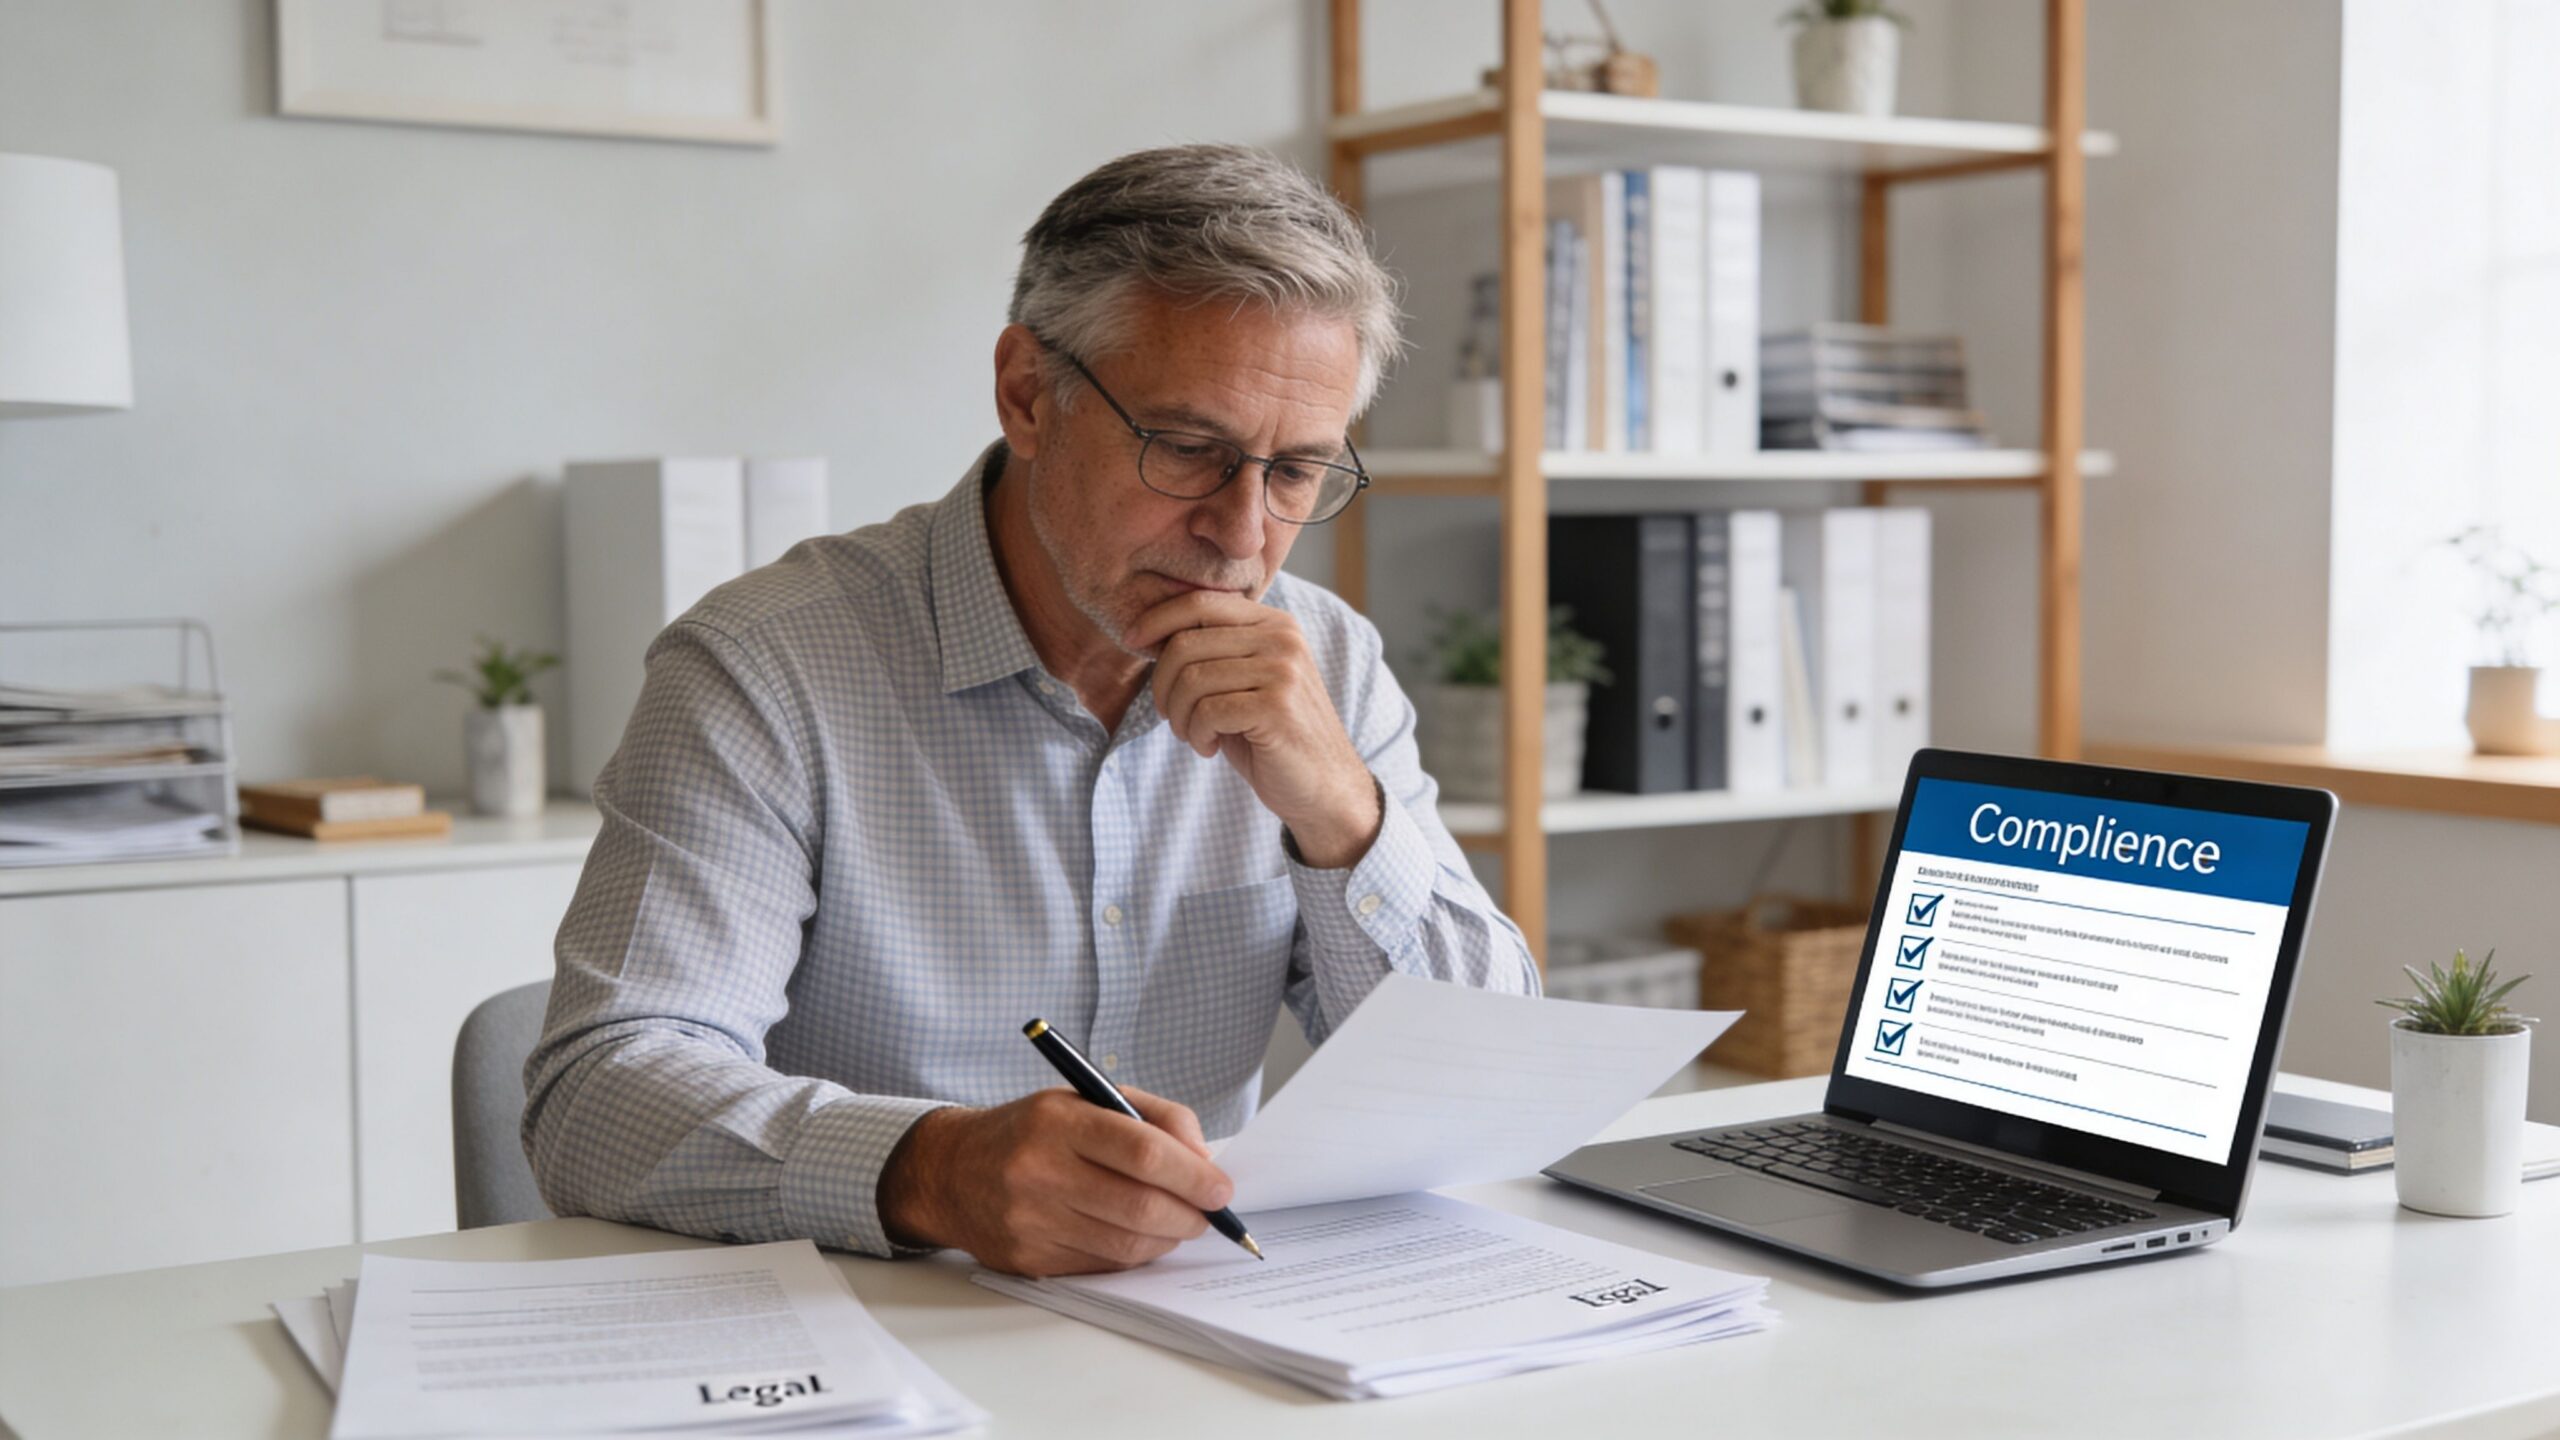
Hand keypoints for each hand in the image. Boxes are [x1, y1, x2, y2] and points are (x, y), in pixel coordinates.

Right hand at [876, 1086, 1232, 1276]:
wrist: (951, 1171)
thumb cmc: (1033, 1131)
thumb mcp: (1088, 1098)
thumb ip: (1154, 1118)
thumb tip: (1204, 1161)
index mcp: (1058, 1122)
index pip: (1142, 1151)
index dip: (1192, 1175)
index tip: (1220, 1189)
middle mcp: (1039, 1171)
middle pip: (1139, 1205)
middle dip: (1189, 1215)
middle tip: (1209, 1214)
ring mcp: (1030, 1221)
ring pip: (1125, 1245)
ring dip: (1167, 1239)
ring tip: (1179, 1223)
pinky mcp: (1028, 1259)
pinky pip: (1101, 1266)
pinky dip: (1133, 1255)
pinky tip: (1139, 1237)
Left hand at [1125, 591, 1380, 867]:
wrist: (1323, 787)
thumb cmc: (1271, 735)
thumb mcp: (1243, 682)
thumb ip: (1212, 652)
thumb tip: (1149, 631)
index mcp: (1274, 623)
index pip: (1200, 602)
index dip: (1157, 620)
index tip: (1132, 641)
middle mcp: (1282, 638)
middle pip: (1186, 643)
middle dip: (1164, 686)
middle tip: (1173, 717)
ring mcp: (1284, 670)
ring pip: (1192, 679)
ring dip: (1180, 717)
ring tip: (1194, 735)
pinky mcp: (1278, 707)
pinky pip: (1207, 711)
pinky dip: (1197, 735)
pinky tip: (1210, 747)